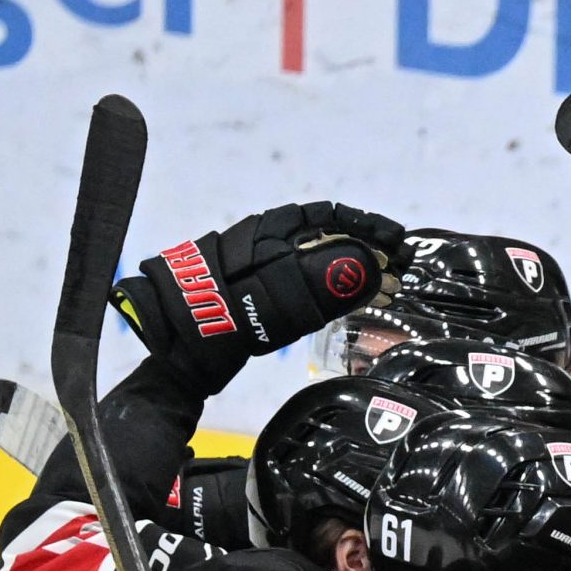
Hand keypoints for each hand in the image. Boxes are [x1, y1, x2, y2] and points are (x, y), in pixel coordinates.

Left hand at [113, 202, 404, 391]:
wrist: (172, 354)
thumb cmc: (213, 325)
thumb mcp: (269, 303)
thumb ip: (316, 282)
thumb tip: (365, 266)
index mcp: (265, 235)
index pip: (326, 216)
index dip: (365, 226)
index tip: (397, 242)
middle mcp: (263, 244)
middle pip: (324, 235)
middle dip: (365, 248)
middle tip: (398, 269)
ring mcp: (258, 269)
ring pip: (315, 258)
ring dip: (351, 268)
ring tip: (382, 286)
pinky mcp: (256, 294)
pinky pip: (304, 280)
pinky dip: (332, 287)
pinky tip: (344, 300)